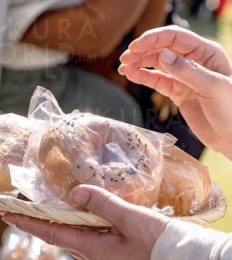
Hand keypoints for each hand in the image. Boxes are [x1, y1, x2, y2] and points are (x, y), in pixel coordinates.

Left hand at [2, 185, 169, 259]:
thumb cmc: (160, 241)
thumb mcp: (130, 217)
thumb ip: (100, 203)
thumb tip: (75, 193)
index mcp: (94, 250)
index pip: (51, 235)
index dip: (28, 224)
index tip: (6, 215)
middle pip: (64, 238)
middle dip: (47, 224)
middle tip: (31, 208)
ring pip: (80, 242)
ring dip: (70, 228)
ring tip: (65, 211)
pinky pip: (95, 246)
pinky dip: (88, 233)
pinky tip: (96, 224)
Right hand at [118, 25, 231, 159]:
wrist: (231, 135)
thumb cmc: (230, 109)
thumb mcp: (212, 87)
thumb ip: (187, 71)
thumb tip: (162, 55)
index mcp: (206, 53)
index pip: (175, 38)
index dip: (153, 39)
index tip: (135, 47)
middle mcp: (193, 61)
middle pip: (163, 49)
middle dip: (142, 51)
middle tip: (124, 58)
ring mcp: (184, 77)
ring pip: (157, 64)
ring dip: (139, 63)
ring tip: (123, 67)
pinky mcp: (177, 92)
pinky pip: (157, 81)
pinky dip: (143, 77)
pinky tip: (131, 75)